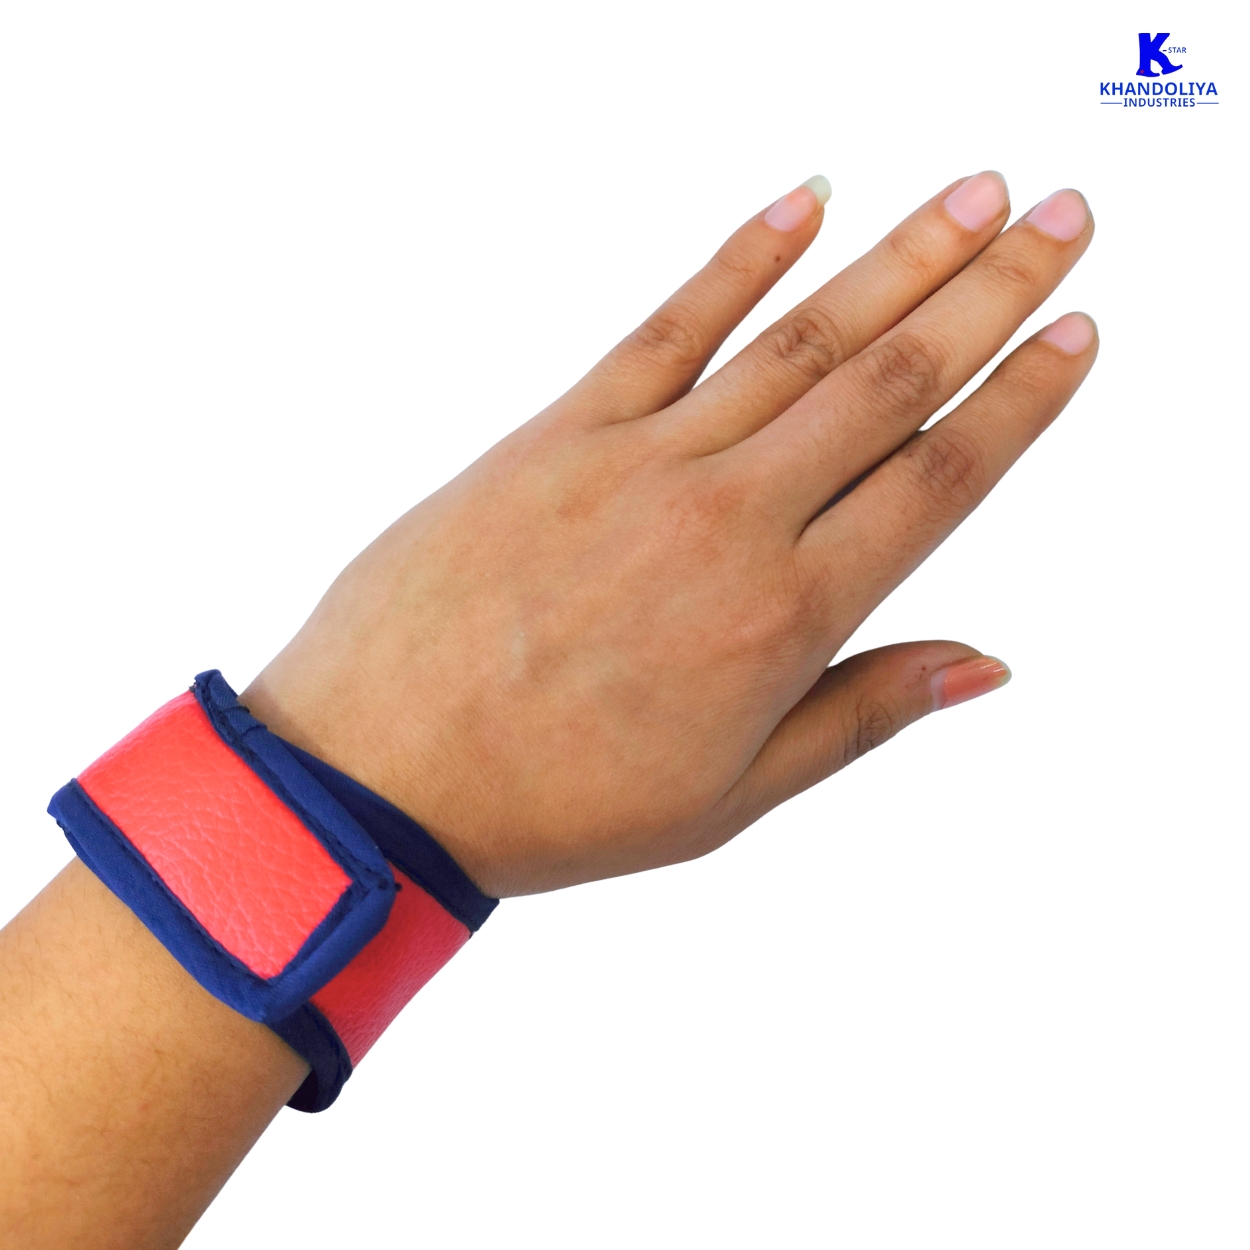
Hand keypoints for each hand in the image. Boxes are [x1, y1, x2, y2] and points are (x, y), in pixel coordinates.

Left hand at [243, 172, 1094, 896]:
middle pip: (890, 384)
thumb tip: (986, 664)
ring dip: (898, 258)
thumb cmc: (555, 801)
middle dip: (991, 292)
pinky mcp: (559, 430)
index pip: (939, 481)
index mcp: (783, 618)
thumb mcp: (731, 796)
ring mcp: (641, 461)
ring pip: (800, 339)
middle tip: (1062, 219)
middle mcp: (729, 520)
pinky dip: (739, 258)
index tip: (1075, 334)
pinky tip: (802, 203)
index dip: (1020, 400)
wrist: (380, 769)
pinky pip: (668, 325)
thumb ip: (863, 714)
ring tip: (974, 195)